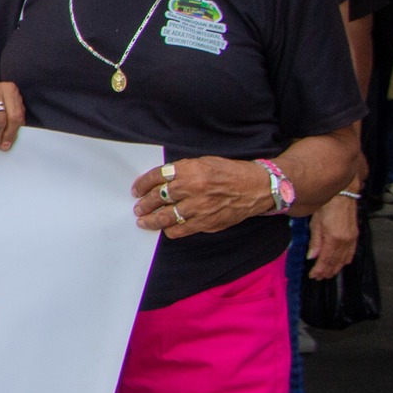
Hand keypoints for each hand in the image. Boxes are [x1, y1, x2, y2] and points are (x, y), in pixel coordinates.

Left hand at [131, 157, 274, 237]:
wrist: (256, 188)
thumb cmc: (229, 173)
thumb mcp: (203, 163)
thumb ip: (181, 171)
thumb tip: (159, 182)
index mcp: (191, 170)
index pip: (157, 176)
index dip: (143, 184)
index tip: (136, 190)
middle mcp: (193, 188)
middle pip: (158, 197)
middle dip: (144, 204)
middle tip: (137, 208)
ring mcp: (200, 207)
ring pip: (166, 216)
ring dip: (151, 220)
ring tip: (143, 221)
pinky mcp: (207, 222)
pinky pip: (181, 229)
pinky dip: (171, 230)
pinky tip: (166, 228)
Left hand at [306, 194, 356, 280]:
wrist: (343, 194)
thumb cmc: (326, 206)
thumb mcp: (315, 223)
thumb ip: (315, 242)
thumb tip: (312, 257)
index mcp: (334, 239)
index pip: (326, 260)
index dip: (319, 270)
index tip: (313, 276)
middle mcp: (345, 241)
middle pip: (335, 262)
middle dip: (327, 271)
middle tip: (319, 278)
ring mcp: (352, 238)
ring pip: (344, 259)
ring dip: (336, 268)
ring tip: (328, 274)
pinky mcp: (355, 235)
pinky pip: (351, 252)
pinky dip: (345, 260)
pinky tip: (341, 264)